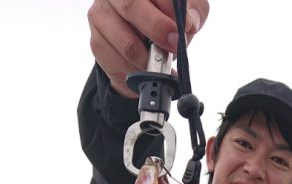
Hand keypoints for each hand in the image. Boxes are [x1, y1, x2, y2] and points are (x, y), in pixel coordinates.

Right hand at [88, 0, 208, 96]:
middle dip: (156, 28)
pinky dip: (137, 69)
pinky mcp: (97, 41)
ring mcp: (101, 15)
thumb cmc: (167, 24)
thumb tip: (189, 22)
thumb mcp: (188, 13)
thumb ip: (194, 12)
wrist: (145, 52)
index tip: (183, 26)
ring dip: (149, 58)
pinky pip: (118, 61)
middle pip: (130, 5)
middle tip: (174, 45)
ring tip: (161, 64)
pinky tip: (144, 67)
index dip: (167, 7)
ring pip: (126, 41)